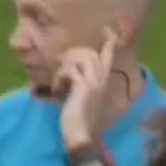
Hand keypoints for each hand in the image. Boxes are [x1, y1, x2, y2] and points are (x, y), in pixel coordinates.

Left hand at [56, 27, 117, 148]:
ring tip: (59, 80)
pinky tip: (57, 91)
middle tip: (61, 65)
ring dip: (65, 66)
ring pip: (81, 57)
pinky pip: (70, 71)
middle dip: (73, 54)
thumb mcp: (80, 97)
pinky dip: (59, 79)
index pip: (108, 55)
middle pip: (91, 52)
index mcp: (103, 81)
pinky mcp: (83, 87)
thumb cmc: (79, 120)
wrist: (81, 137)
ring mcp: (94, 82)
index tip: (107, 29)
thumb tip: (65, 72)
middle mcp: (101, 79)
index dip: (109, 41)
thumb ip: (78, 83)